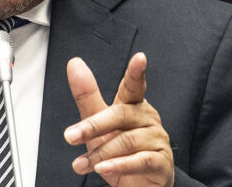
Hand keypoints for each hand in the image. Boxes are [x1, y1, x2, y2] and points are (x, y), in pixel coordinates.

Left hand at [64, 53, 173, 186]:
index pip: (134, 86)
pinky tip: (104, 169)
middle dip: (92, 126)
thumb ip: (87, 95)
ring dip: (100, 154)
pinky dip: (120, 165)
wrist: (136, 184)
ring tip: (82, 164)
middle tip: (70, 136)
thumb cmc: (117, 150)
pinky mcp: (161, 162)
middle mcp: (147, 118)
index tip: (140, 58)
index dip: (136, 72)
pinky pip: (140, 161)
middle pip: (120, 115)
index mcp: (132, 105)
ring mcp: (156, 140)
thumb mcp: (97, 123)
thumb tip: (74, 64)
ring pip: (126, 141)